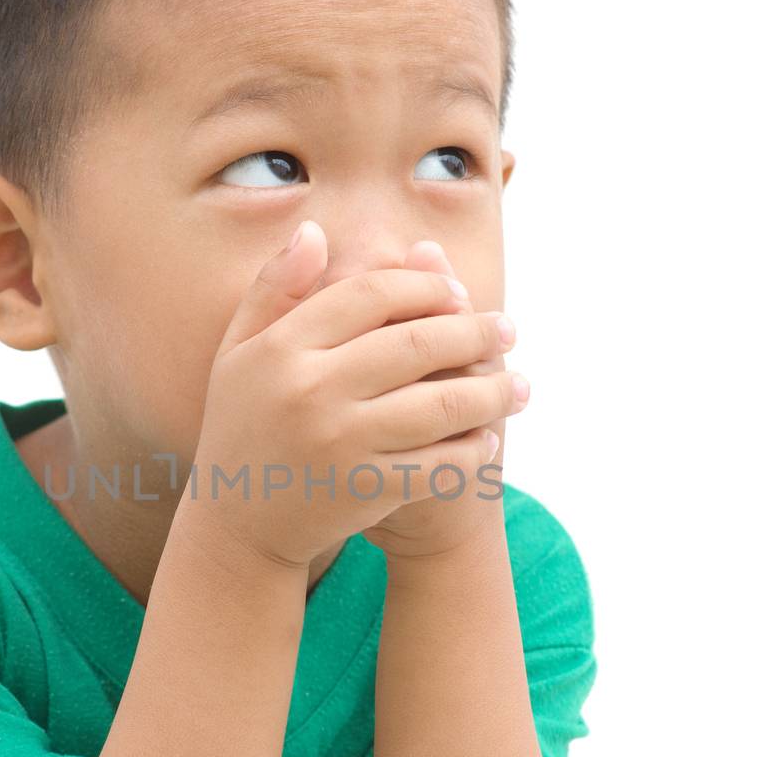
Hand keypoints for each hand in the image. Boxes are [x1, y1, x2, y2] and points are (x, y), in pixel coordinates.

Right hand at [190, 221, 519, 571]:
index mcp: (282, 348)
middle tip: (509, 330)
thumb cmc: (243, 426)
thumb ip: (275, 289)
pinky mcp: (364, 489)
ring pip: (440, 404)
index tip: (460, 294)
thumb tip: (315, 231)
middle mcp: (311, 390)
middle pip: (417, 343)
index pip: (372, 293)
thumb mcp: (240, 351)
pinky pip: (437, 462)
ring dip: (492, 392)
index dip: (425, 287)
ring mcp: (341, 442)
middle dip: (476, 332)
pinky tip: (488, 437)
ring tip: (520, 386)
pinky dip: (471, 451)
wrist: (236, 525)